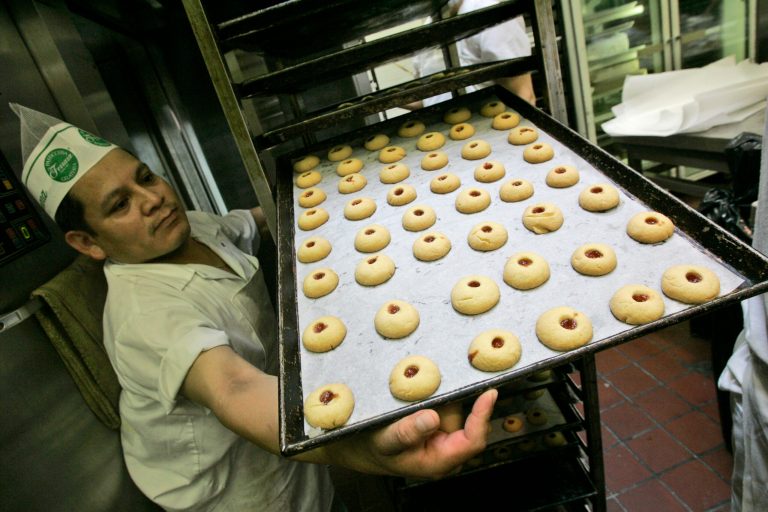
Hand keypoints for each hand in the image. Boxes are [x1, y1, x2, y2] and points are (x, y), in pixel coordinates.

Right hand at [364, 388, 496, 478]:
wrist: (369, 449)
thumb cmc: (378, 449)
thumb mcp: (387, 440)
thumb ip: (407, 432)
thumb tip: (432, 418)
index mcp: (441, 461)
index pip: (473, 441)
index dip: (482, 417)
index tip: (489, 394)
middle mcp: (450, 451)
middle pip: (465, 420)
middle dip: (448, 403)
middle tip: (421, 397)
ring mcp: (447, 439)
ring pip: (455, 409)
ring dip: (439, 399)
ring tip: (413, 402)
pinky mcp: (443, 427)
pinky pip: (447, 407)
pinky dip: (437, 399)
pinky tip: (419, 400)